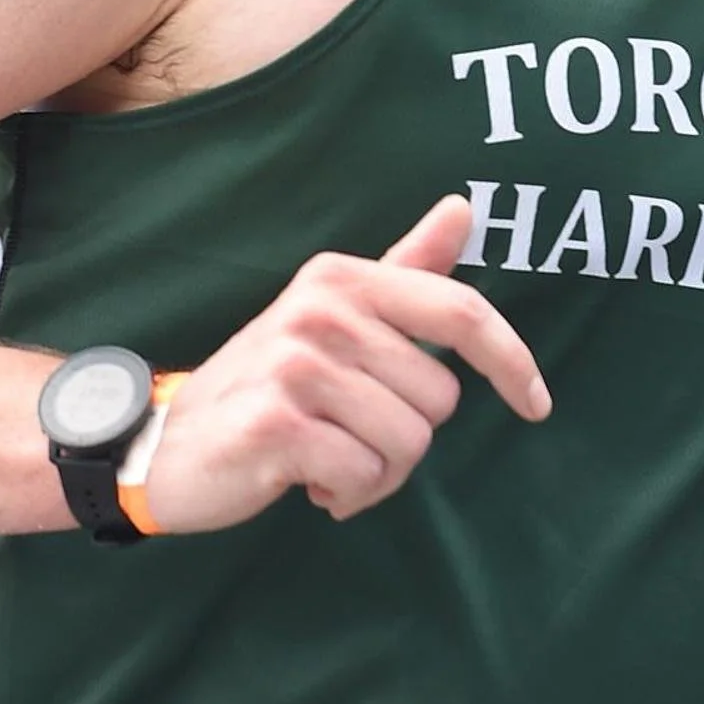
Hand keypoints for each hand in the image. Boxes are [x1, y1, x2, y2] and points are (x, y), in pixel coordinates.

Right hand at [144, 196, 548, 530]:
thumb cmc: (266, 386)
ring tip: (326, 460)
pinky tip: (306, 481)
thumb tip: (463, 208)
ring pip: (408, 445)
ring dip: (376, 473)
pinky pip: (365, 476)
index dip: (513, 361)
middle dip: (407, 438)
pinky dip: (346, 495)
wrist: (165, 444)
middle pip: (440, 400)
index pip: (461, 312)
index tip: (538, 404)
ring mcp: (296, 366)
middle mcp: (321, 311)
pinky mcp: (277, 424)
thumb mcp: (332, 317)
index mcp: (343, 280)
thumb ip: (404, 269)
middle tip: (351, 437)